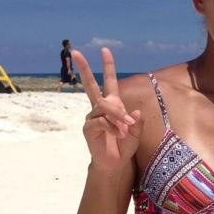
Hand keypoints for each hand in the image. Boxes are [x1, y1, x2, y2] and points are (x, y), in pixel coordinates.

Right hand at [74, 47, 142, 168]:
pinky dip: (113, 127)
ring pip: (104, 107)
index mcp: (112, 104)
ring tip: (126, 129)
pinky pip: (101, 121)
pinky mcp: (88, 128)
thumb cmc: (125, 145)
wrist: (116, 162)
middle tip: (76, 52)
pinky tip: (119, 135)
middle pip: (90, 85)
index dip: (108, 66)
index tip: (105, 50)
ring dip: (118, 116)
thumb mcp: (136, 133)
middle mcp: (99, 107)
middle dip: (84, 68)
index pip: (109, 81)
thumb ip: (137, 122)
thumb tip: (134, 112)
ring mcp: (92, 117)